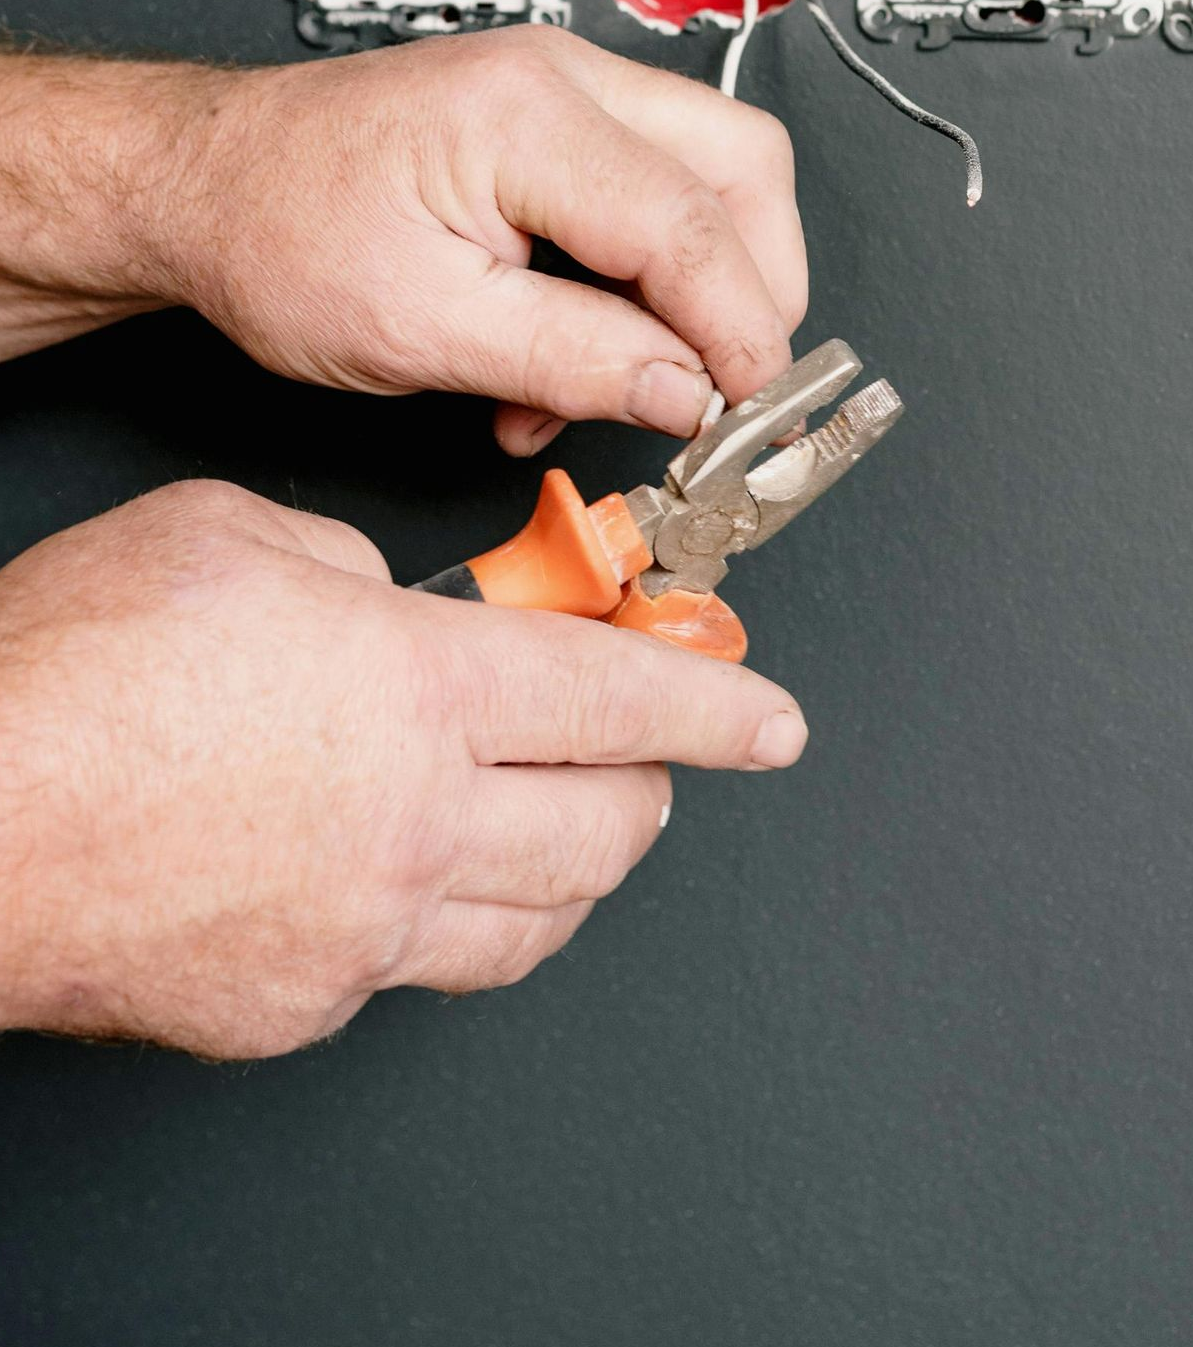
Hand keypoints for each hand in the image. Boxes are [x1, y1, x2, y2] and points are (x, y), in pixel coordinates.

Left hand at [0, 28, 806, 452]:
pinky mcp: (551, 122)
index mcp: (524, 116)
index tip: (745, 413)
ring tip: (623, 384)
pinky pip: (650, 194)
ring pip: (710, 178)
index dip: (737, 332)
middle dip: (754, 288)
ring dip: (694, 293)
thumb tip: (688, 394)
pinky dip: (643, 285)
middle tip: (725, 387)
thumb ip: (573, 362)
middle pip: (741, 167)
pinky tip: (582, 356)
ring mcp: (560, 90)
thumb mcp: (420, 331)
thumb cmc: (272, 235)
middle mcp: (558, 77)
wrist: (199, 184)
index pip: (690, 225)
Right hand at [0, 479, 806, 1058]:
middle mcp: (416, 821)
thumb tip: (397, 611)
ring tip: (558, 821)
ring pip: (542, 919)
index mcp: (419, 688)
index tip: (773, 719)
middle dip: (653, 785)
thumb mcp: (235, 538)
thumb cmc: (72, 672)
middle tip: (641, 753)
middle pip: (610, 826)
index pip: (625, 703)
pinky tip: (415, 879)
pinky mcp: (304, 1002)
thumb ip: (354, 572)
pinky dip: (452, 921)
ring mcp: (366, 928)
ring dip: (575, 863)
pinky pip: (425, 969)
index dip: (719, 708)